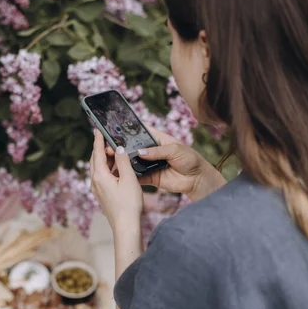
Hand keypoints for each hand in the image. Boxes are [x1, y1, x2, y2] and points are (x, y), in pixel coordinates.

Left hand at [90, 130, 142, 231]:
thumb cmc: (129, 203)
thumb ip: (123, 161)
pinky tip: (116, 168)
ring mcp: (97, 189)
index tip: (98, 129)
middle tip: (108, 138)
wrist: (125, 226)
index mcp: (99, 175)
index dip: (98, 140)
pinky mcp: (101, 194)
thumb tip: (118, 148)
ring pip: (98, 168)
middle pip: (95, 159)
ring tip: (114, 150)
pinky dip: (107, 168)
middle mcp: (95, 181)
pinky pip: (102, 176)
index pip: (97, 152)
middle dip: (101, 148)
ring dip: (105, 158)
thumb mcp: (129, 179)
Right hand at [105, 128, 225, 200]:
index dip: (129, 130)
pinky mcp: (150, 177)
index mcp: (157, 139)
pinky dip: (130, 175)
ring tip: (111, 160)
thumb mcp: (175, 150)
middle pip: (133, 148)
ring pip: (133, 162)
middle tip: (110, 148)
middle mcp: (151, 151)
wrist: (197, 179)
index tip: (116, 128)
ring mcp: (149, 164)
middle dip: (122, 148)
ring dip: (124, 162)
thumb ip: (157, 151)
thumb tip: (140, 152)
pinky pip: (137, 175)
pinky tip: (120, 174)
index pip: (141, 132)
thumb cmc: (189, 159)